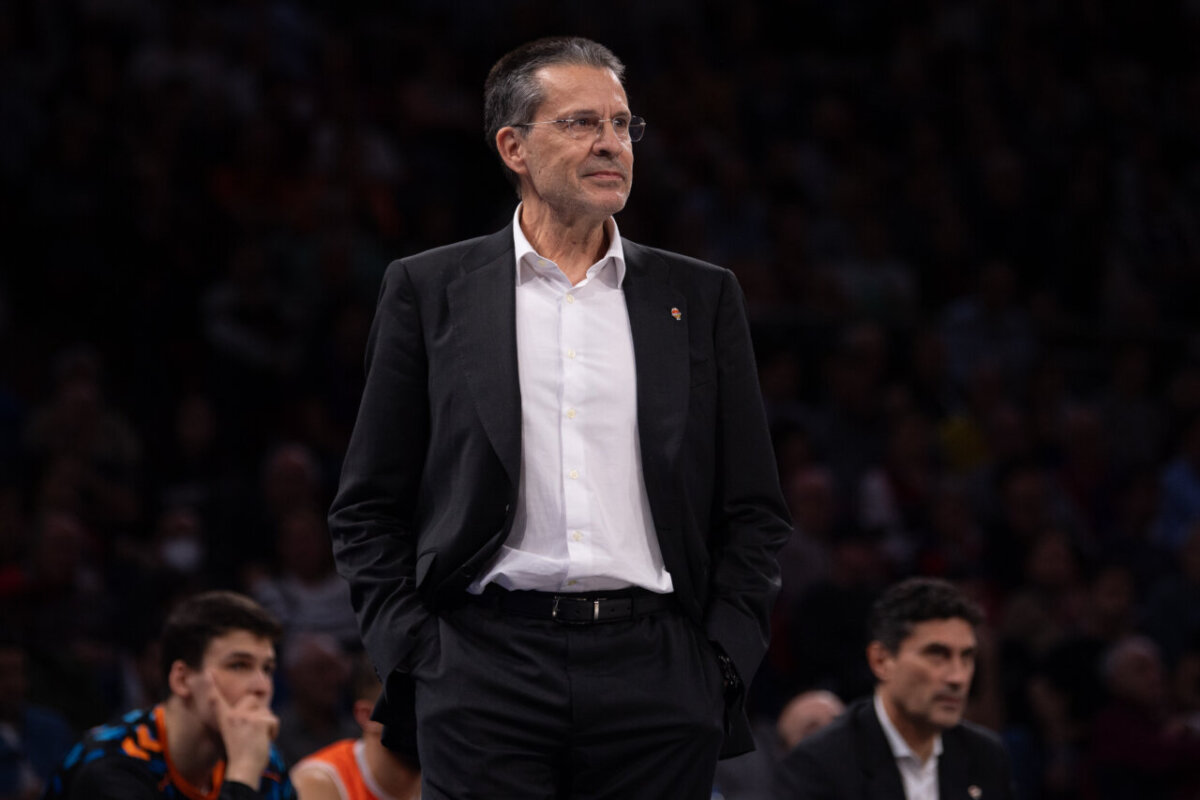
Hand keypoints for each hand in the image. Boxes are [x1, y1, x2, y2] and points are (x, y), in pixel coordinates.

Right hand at [204, 670, 278, 787]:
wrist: (243, 769)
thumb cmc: (240, 755)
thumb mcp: (233, 734)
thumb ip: (241, 721)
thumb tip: (256, 711)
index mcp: (225, 719)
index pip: (216, 700)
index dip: (211, 686)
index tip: (207, 672)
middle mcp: (234, 715)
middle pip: (253, 699)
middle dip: (258, 710)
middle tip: (254, 729)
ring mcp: (247, 717)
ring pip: (266, 712)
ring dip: (267, 725)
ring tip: (257, 739)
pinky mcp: (260, 721)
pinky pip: (274, 721)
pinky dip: (273, 731)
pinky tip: (264, 741)